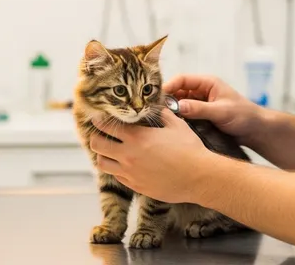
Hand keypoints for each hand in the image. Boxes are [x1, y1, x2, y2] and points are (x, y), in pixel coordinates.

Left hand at [89, 108, 214, 203]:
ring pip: (102, 163)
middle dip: (96, 137)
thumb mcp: (176, 125)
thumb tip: (156, 107)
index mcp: (137, 137)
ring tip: (111, 151)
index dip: (99, 121)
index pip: (107, 127)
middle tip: (101, 134)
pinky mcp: (136, 186)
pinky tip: (126, 164)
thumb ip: (162, 114)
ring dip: (103, 155)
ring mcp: (131, 173)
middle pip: (97, 145)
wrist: (198, 177)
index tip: (97, 118)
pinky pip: (117, 177)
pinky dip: (117, 169)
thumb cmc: (190, 149)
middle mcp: (129, 155)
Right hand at [163, 74, 265, 143]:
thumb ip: (199, 109)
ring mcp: (200, 103)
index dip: (168, 86)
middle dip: (166, 99)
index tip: (157, 98)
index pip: (182, 79)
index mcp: (208, 82)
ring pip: (178, 103)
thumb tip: (177, 106)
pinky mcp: (200, 115)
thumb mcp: (221, 112)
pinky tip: (170, 125)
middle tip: (154, 110)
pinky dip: (177, 118)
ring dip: (170, 109)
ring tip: (159, 118)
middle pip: (177, 90)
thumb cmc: (244, 116)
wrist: (256, 130)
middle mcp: (202, 91)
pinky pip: (184, 114)